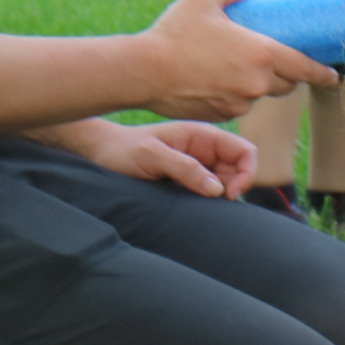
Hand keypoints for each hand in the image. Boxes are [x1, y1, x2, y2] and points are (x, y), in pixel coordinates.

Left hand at [70, 119, 257, 197]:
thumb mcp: (150, 155)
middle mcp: (205, 150)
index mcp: (202, 136)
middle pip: (240, 169)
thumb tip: (218, 189)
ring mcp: (198, 166)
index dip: (246, 172)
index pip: (244, 151)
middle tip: (214, 205)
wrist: (97, 154)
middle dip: (236, 187)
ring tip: (200, 207)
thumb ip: (184, 168)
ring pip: (228, 183)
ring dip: (222, 197)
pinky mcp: (188, 182)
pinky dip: (210, 203)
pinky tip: (195, 208)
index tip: (228, 194)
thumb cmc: (121, 150)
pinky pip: (210, 193)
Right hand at [137, 0, 338, 120]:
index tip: (332, 76)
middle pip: (285, 83)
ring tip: (233, 68)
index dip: (321, 73)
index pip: (304, 68)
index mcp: (261, 54)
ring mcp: (241, 103)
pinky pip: (239, 106)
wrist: (143, 71)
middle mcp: (257, 82)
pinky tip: (214, 81)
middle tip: (272, 61)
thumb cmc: (173, 33)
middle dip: (285, 74)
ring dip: (256, 84)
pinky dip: (235, 96)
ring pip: (260, 95)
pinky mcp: (224, 115)